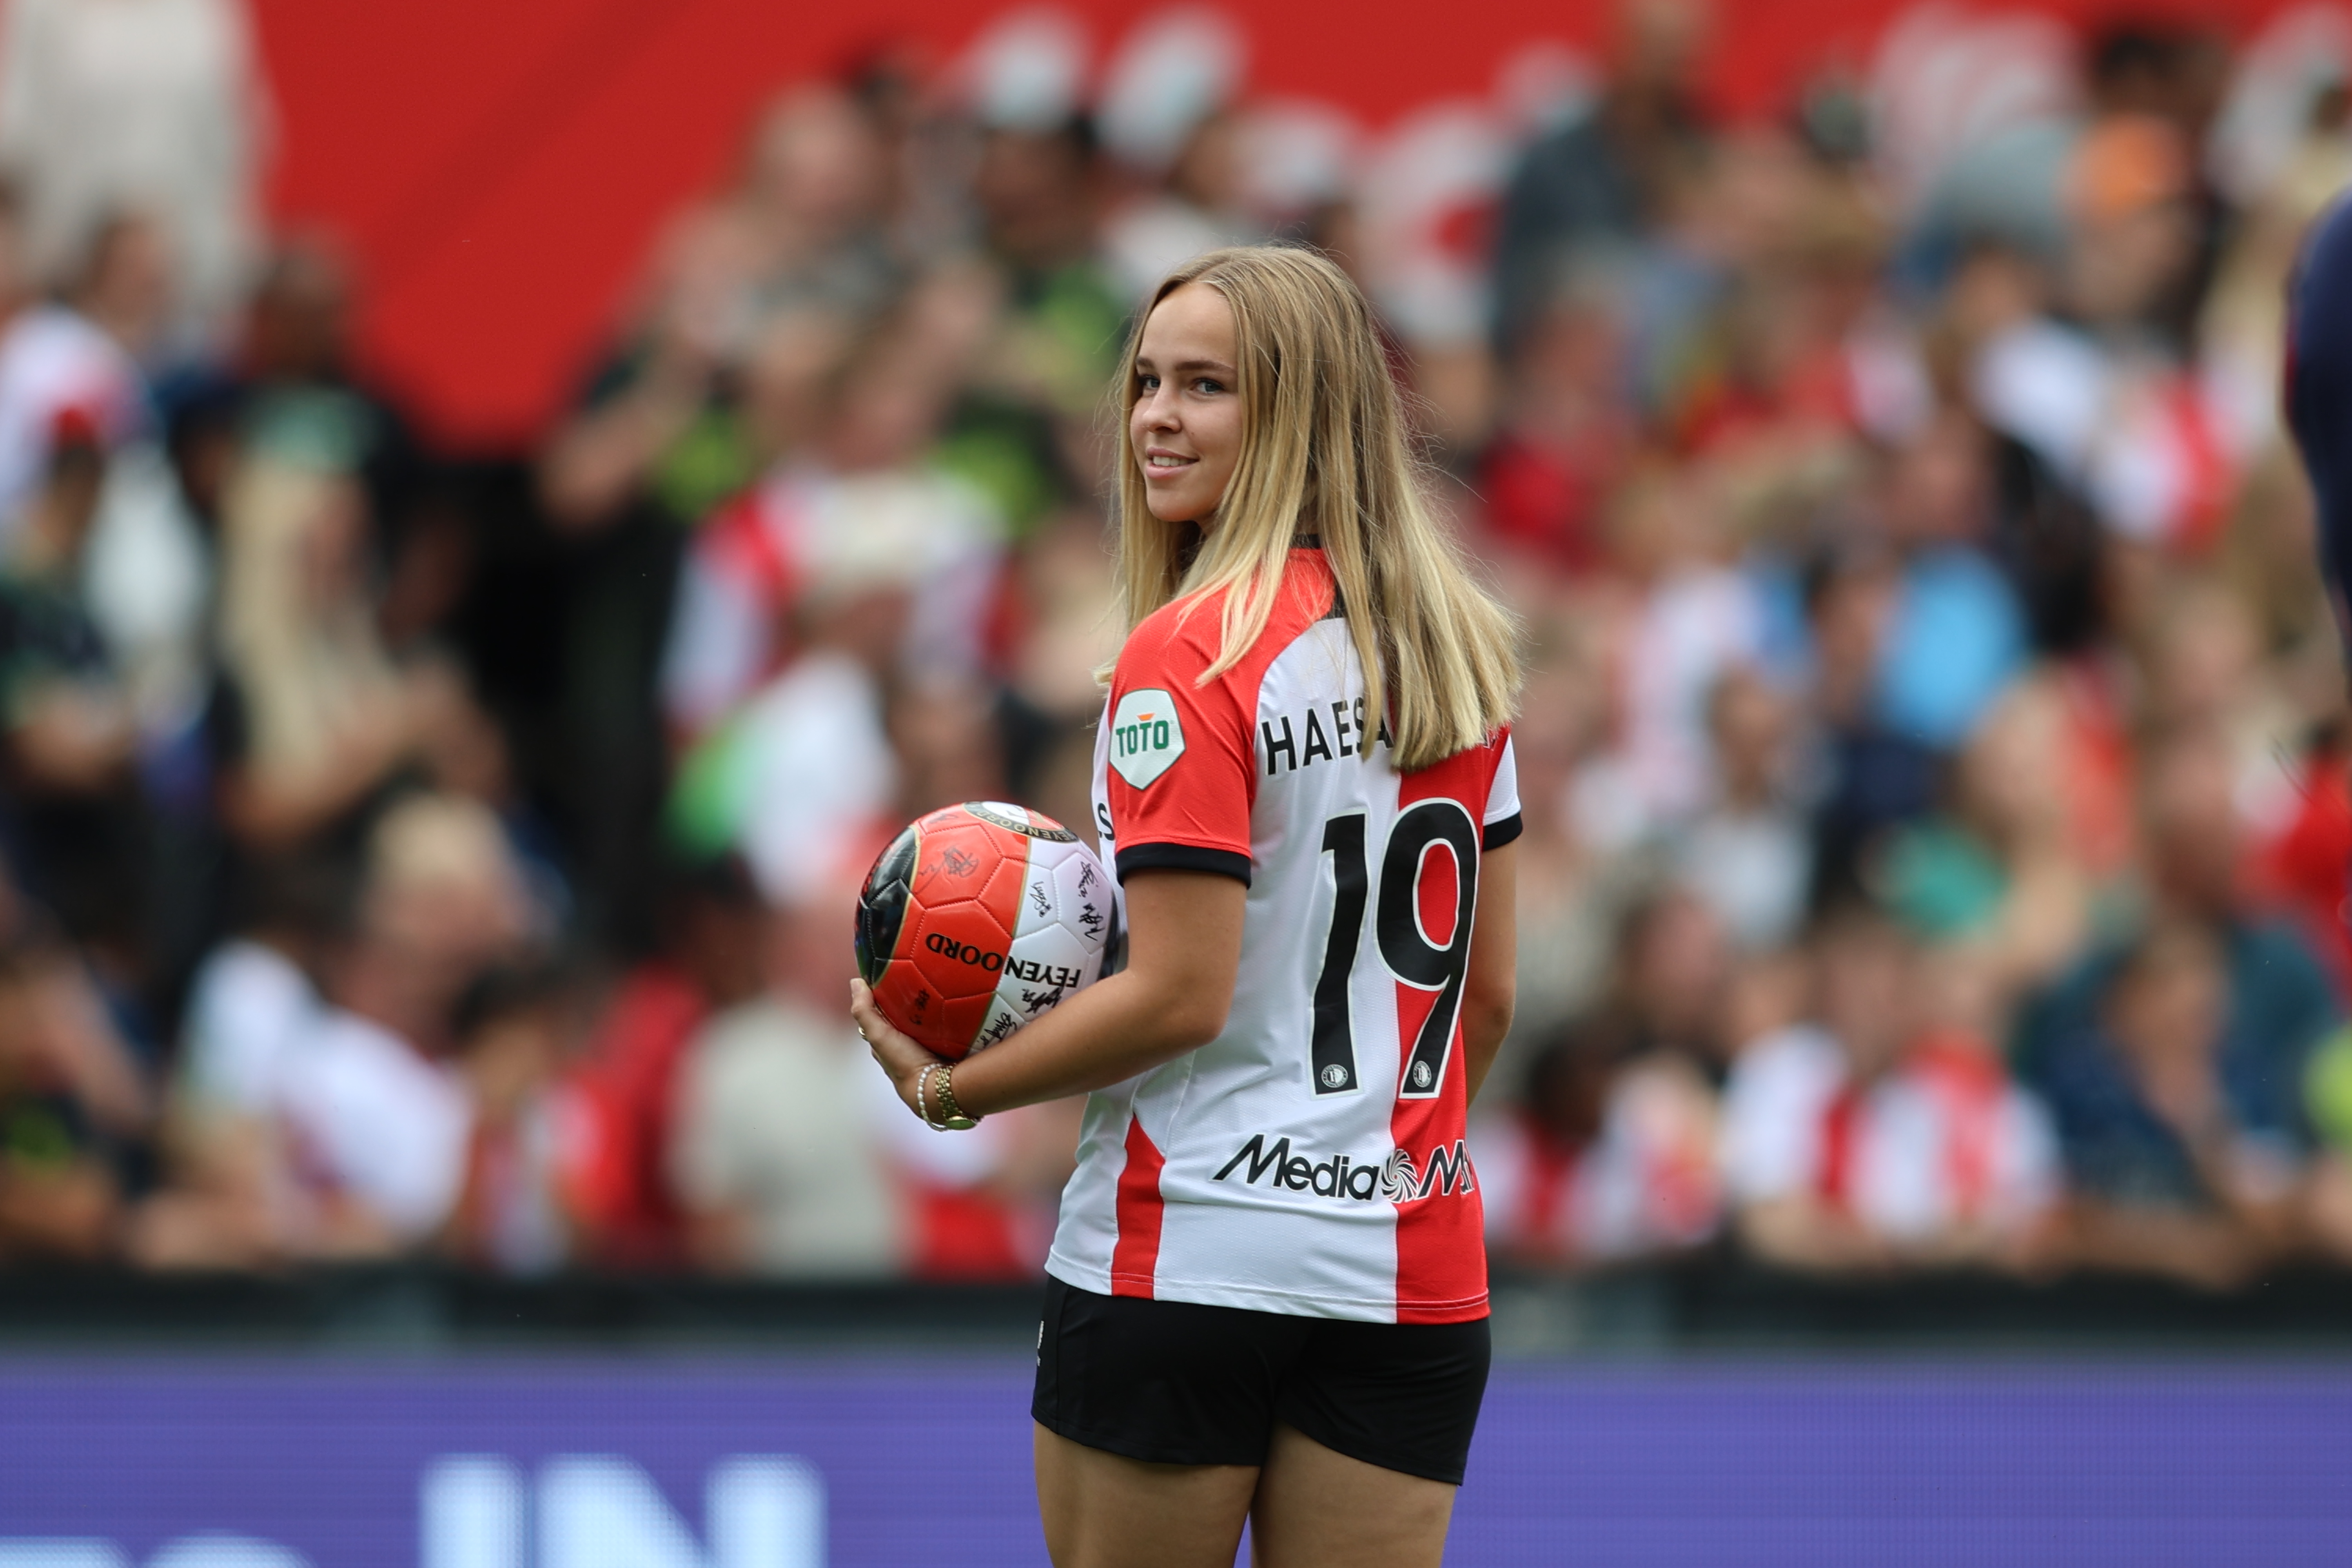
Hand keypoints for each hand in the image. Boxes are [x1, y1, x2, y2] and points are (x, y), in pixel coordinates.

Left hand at [851, 978, 946, 1120]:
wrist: (936, 1087)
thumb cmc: (904, 1064)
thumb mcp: (879, 1035)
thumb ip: (865, 1011)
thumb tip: (855, 981)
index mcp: (885, 1043)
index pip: (880, 1015)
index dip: (883, 996)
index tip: (893, 974)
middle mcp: (903, 1046)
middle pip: (903, 1016)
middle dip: (910, 1000)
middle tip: (920, 976)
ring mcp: (923, 1047)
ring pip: (924, 1021)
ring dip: (930, 1007)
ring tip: (939, 985)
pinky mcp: (943, 1046)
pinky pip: (942, 1026)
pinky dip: (945, 1016)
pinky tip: (952, 1003)